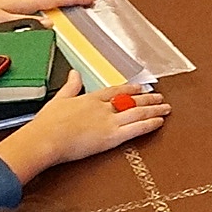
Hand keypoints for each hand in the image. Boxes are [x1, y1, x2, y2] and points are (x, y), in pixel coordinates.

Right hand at [0, 72, 169, 182]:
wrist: (45, 139)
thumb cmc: (47, 124)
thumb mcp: (58, 99)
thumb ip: (70, 86)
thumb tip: (74, 73)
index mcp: (89, 99)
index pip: (115, 91)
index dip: (130, 89)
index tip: (140, 88)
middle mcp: (102, 108)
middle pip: (130, 100)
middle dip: (147, 99)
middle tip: (160, 97)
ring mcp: (108, 121)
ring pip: (137, 112)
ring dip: (154, 109)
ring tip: (166, 108)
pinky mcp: (111, 136)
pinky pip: (136, 128)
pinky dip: (150, 124)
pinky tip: (160, 121)